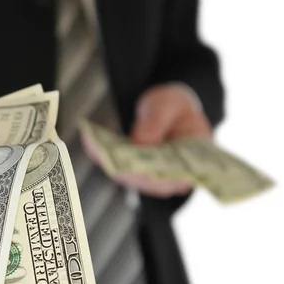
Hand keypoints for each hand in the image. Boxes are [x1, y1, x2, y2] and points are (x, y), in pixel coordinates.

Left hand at [82, 83, 211, 197]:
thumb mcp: (172, 105)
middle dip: (120, 165)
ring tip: (92, 141)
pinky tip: (90, 139)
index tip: (128, 162)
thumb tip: (140, 141)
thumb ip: (158, 121)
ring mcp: (149, 178)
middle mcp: (170, 178)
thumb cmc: (176, 107)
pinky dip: (101, 153)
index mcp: (193, 165)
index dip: (148, 172)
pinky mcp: (132, 171)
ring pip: (125, 174)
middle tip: (101, 149)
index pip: (170, 177)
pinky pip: (115, 164)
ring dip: (107, 159)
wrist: (168, 108)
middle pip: (143, 179)